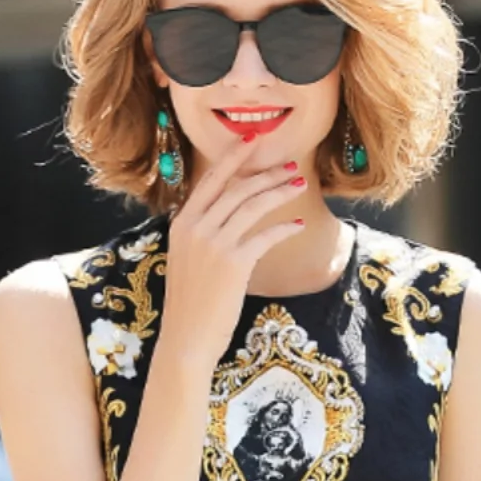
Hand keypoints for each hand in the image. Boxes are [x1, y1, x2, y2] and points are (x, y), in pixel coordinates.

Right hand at [159, 131, 309, 370]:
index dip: (233, 158)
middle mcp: (194, 227)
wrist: (185, 339)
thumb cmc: (190, 306)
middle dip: (265, 171)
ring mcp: (213, 244)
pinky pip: (265, 235)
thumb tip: (226, 219)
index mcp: (181, 223)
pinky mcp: (234, 263)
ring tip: (298, 183)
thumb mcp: (187, 261)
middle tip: (289, 163)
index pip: (210, 181)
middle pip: (235, 187)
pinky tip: (299, 223)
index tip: (252, 141)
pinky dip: (284, 226)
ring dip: (278, 191)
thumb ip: (201, 236)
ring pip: (251, 205)